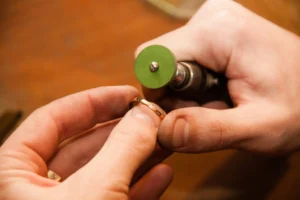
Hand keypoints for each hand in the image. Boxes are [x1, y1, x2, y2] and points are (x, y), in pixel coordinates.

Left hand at [0, 86, 171, 199]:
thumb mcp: (94, 190)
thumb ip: (121, 148)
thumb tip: (144, 115)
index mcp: (12, 173)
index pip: (52, 119)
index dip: (93, 101)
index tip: (127, 94)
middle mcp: (36, 189)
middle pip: (86, 145)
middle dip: (124, 130)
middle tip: (151, 117)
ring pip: (105, 171)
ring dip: (138, 156)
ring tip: (163, 139)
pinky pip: (115, 197)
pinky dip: (140, 186)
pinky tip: (162, 172)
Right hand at [136, 0, 299, 154]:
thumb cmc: (298, 107)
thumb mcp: (259, 129)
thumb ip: (209, 131)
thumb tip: (162, 131)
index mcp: (217, 31)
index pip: (152, 59)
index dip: (160, 93)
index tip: (187, 112)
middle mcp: (210, 16)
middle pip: (159, 62)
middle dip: (177, 95)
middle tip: (212, 110)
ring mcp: (211, 19)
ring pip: (169, 63)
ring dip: (186, 92)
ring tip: (221, 101)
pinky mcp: (212, 29)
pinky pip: (182, 60)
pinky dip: (194, 83)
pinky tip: (220, 89)